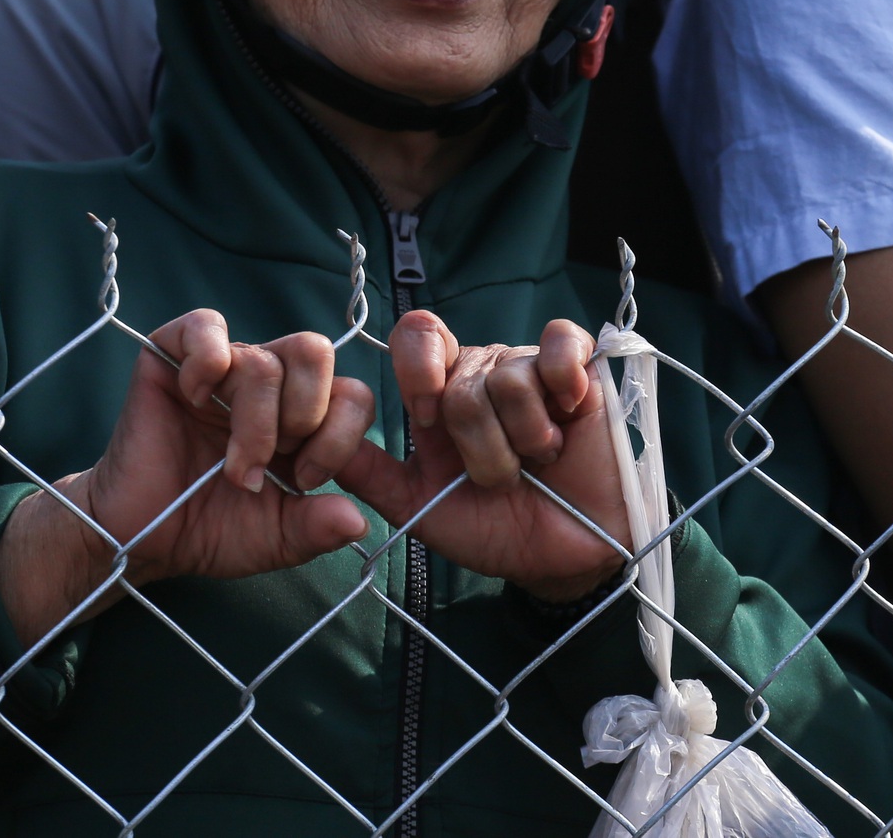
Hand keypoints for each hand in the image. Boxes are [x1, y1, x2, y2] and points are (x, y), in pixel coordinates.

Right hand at [0, 310, 373, 644]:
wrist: (140, 536)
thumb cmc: (208, 530)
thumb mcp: (274, 539)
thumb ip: (316, 529)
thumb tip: (359, 521)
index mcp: (301, 417)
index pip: (351, 392)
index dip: (341, 434)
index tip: (307, 480)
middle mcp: (268, 382)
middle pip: (315, 353)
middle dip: (304, 416)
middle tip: (273, 463)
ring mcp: (222, 364)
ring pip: (264, 359)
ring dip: (254, 423)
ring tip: (234, 468)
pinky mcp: (172, 354)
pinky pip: (206, 326)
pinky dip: (208, 361)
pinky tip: (197, 399)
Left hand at [334, 311, 633, 605]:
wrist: (563, 556)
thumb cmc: (492, 528)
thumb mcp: (419, 505)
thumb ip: (368, 474)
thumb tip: (309, 452)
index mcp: (441, 392)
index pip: (416, 337)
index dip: (418, 373)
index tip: (428, 423)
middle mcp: (484, 371)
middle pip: (463, 380)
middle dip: (480, 445)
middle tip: (501, 477)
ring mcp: (533, 367)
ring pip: (511, 378)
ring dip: (523, 440)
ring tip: (539, 463)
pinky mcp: (582, 370)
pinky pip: (564, 344)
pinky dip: (564, 382)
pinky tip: (568, 413)